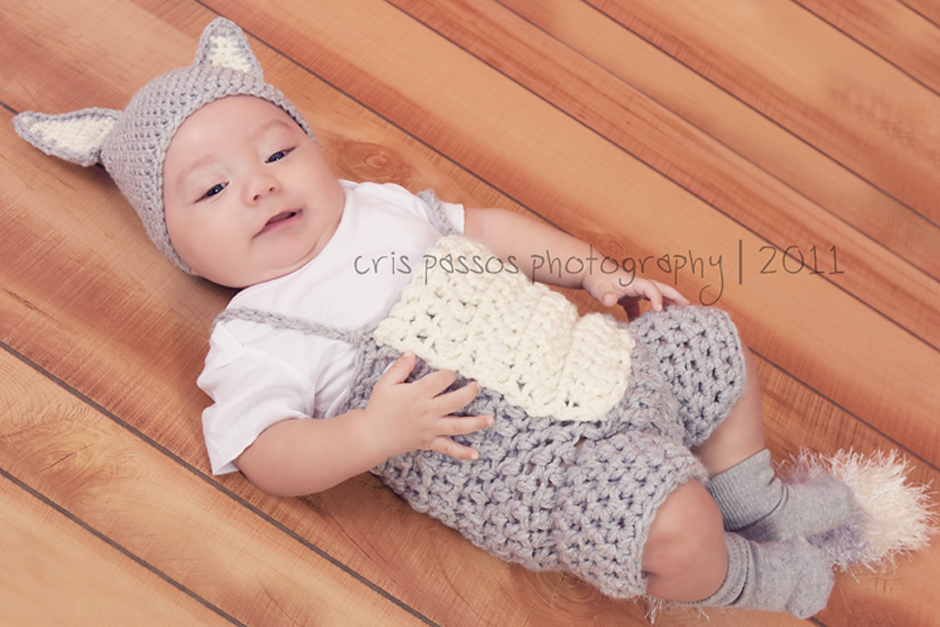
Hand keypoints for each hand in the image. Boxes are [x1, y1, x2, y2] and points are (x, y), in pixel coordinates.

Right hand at [363, 351, 492, 460]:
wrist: (372, 435)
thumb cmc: (379, 407)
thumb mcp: (386, 383)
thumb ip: (400, 367)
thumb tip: (412, 352)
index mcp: (417, 394)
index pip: (441, 380)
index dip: (449, 374)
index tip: (451, 372)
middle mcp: (427, 411)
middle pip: (456, 401)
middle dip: (470, 392)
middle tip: (476, 385)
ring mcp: (430, 428)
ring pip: (458, 426)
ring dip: (476, 423)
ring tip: (490, 419)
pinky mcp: (429, 442)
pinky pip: (448, 448)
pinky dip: (462, 452)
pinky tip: (476, 454)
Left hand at [586, 273, 689, 319]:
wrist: (588, 271)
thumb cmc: (595, 278)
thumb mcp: (599, 287)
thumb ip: (605, 295)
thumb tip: (611, 300)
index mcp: (634, 282)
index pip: (651, 288)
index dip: (657, 298)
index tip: (660, 311)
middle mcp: (637, 286)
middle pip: (661, 289)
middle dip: (675, 297)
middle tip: (689, 307)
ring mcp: (634, 292)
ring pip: (655, 297)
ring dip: (666, 305)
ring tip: (678, 318)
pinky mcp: (628, 298)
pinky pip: (641, 308)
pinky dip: (646, 317)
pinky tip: (647, 329)